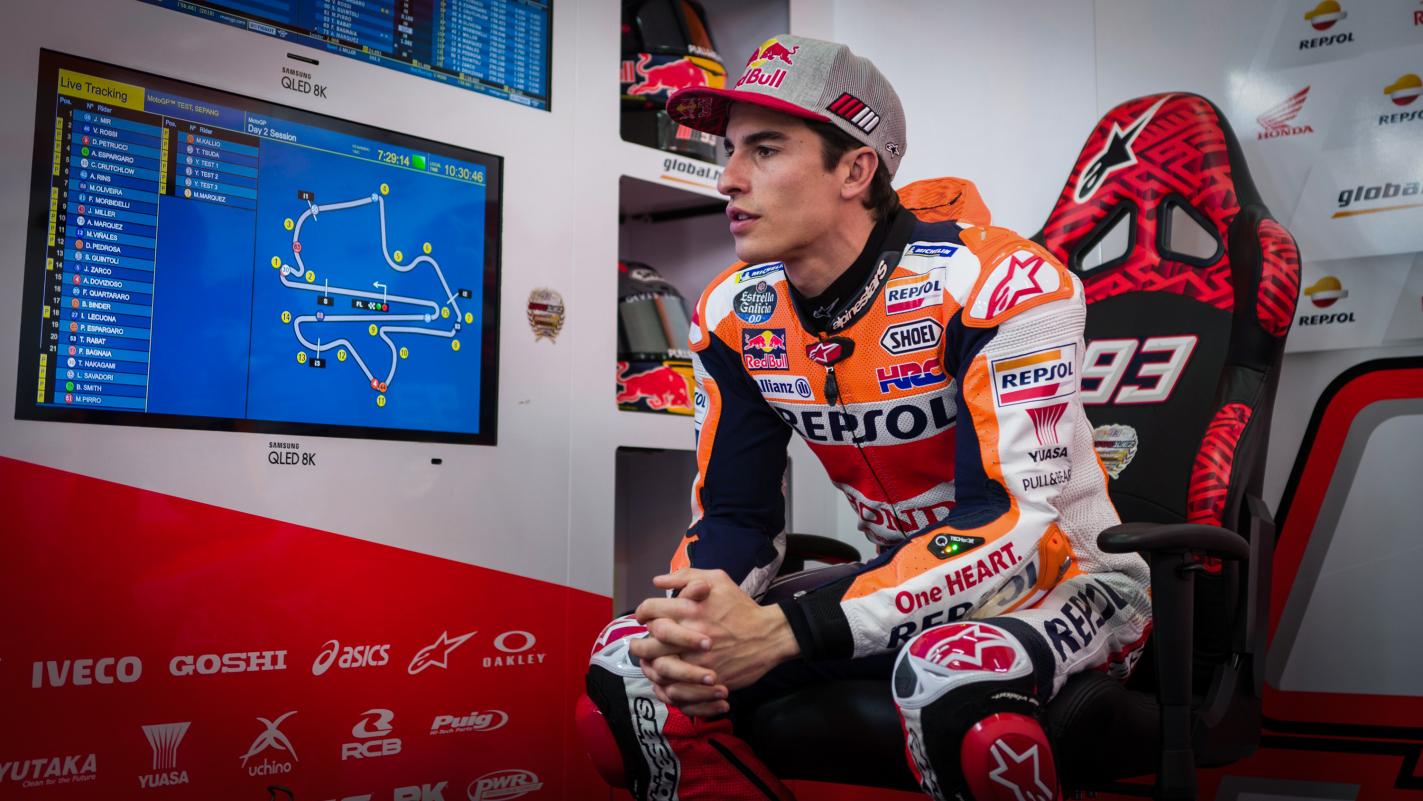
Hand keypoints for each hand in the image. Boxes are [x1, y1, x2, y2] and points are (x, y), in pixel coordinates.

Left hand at [636, 569, 799, 692]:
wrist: (768, 636)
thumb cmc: (741, 607)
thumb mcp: (718, 580)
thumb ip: (686, 576)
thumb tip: (658, 581)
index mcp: (689, 609)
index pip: (649, 610)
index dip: (642, 612)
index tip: (643, 617)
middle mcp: (689, 635)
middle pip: (647, 644)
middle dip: (638, 645)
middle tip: (638, 645)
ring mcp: (697, 661)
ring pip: (658, 670)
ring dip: (650, 667)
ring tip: (649, 664)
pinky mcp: (705, 681)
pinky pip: (676, 689)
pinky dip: (666, 686)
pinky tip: (665, 680)